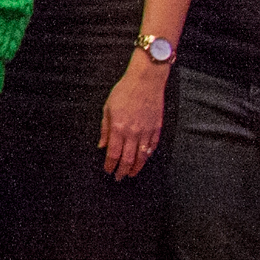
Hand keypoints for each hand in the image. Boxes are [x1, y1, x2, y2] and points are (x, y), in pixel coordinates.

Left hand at [99, 56, 168, 177]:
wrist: (146, 81)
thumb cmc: (124, 91)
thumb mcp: (108, 108)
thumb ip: (105, 129)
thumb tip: (102, 145)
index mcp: (119, 128)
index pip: (113, 154)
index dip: (110, 165)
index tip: (108, 170)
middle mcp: (133, 133)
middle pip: (128, 159)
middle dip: (122, 171)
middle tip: (119, 178)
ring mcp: (147, 131)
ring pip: (142, 156)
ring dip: (136, 168)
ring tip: (131, 173)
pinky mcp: (157, 128)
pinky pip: (153, 147)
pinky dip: (148, 155)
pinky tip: (143, 159)